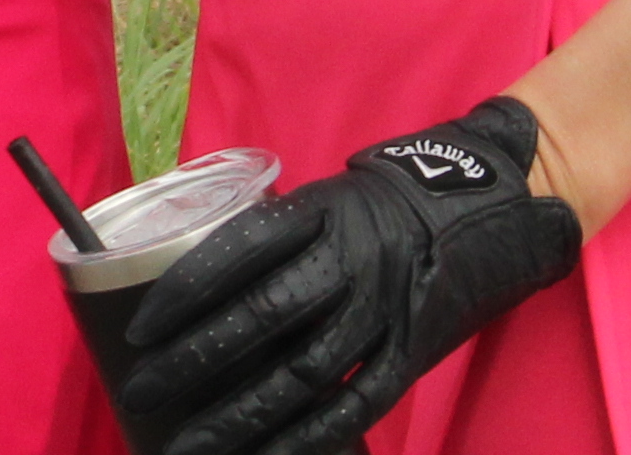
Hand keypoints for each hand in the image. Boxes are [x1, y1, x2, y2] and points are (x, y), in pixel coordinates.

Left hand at [110, 100, 582, 454]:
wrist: (492, 208)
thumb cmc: (389, 205)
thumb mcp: (328, 199)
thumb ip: (273, 240)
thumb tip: (196, 280)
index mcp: (320, 214)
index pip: (237, 250)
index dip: (184, 290)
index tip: (138, 327)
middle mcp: (348, 264)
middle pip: (260, 317)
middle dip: (194, 361)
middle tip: (142, 392)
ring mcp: (382, 314)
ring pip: (299, 375)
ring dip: (239, 415)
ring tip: (188, 443)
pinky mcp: (410, 356)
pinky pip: (352, 407)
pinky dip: (305, 439)